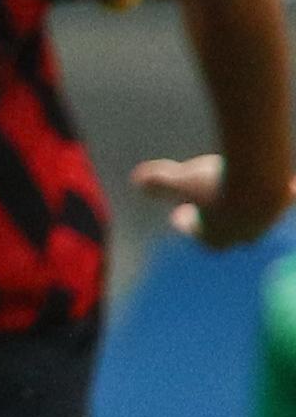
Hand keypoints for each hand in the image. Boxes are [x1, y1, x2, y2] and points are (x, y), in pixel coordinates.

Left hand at [135, 150, 289, 248]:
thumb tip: (135, 180)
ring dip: (242, 206)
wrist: (262, 177)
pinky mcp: (284, 202)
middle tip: (204, 206)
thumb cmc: (215, 183)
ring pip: (255, 218)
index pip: (202, 239)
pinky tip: (273, 180)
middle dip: (217, 221)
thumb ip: (157, 183)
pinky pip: (279, 198)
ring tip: (233, 189)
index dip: (189, 227)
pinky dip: (273, 191)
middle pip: (230, 233)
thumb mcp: (179, 181)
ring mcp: (267, 220)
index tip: (178, 214)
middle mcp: (245, 235)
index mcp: (218, 238)